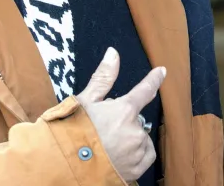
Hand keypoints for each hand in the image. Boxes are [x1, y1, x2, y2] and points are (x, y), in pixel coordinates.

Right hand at [75, 48, 165, 181]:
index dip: (153, 80)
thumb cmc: (71, 131)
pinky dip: (135, 156)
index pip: (144, 91)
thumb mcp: (84, 101)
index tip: (162, 72)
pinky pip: (143, 158)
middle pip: (136, 120)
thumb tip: (113, 53)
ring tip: (107, 146)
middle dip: (124, 122)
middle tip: (102, 129)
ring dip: (130, 140)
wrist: (62, 166)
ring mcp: (136, 153)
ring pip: (141, 140)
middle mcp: (135, 131)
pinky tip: (118, 157)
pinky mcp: (135, 171)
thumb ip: (103, 78)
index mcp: (124, 110)